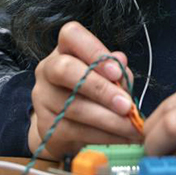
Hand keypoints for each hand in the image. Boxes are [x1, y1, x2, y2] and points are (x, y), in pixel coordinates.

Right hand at [29, 21, 141, 158]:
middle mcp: (47, 69)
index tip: (117, 72)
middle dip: (100, 89)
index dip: (94, 51)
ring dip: (108, 120)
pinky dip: (104, 136)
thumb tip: (121, 62)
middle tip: (127, 106)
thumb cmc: (91, 91)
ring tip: (132, 127)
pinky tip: (123, 138)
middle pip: (65, 70)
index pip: (71, 35)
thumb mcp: (106, 75)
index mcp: (64, 49)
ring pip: (74, 107)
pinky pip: (76, 131)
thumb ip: (115, 68)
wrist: (66, 125)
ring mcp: (43, 98)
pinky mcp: (46, 126)